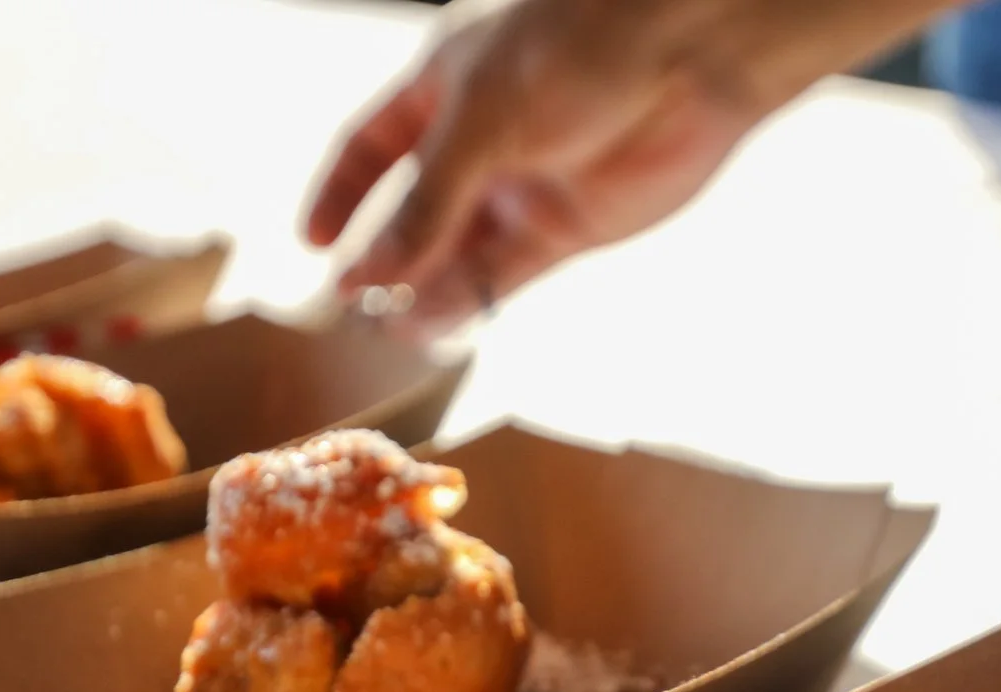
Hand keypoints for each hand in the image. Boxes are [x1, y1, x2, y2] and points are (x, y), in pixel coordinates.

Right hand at [304, 0, 779, 335]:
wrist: (687, 55)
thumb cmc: (577, 53)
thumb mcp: (481, 122)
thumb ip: (426, 202)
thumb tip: (373, 272)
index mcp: (444, 84)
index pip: (374, 144)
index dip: (342, 192)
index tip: (313, 243)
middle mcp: (480, 139)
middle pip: (414, 209)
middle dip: (382, 256)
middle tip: (348, 304)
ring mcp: (521, 184)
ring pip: (456, 249)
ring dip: (420, 288)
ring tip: (384, 329)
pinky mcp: (563, 226)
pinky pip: (501, 272)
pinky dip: (466, 299)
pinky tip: (429, 326)